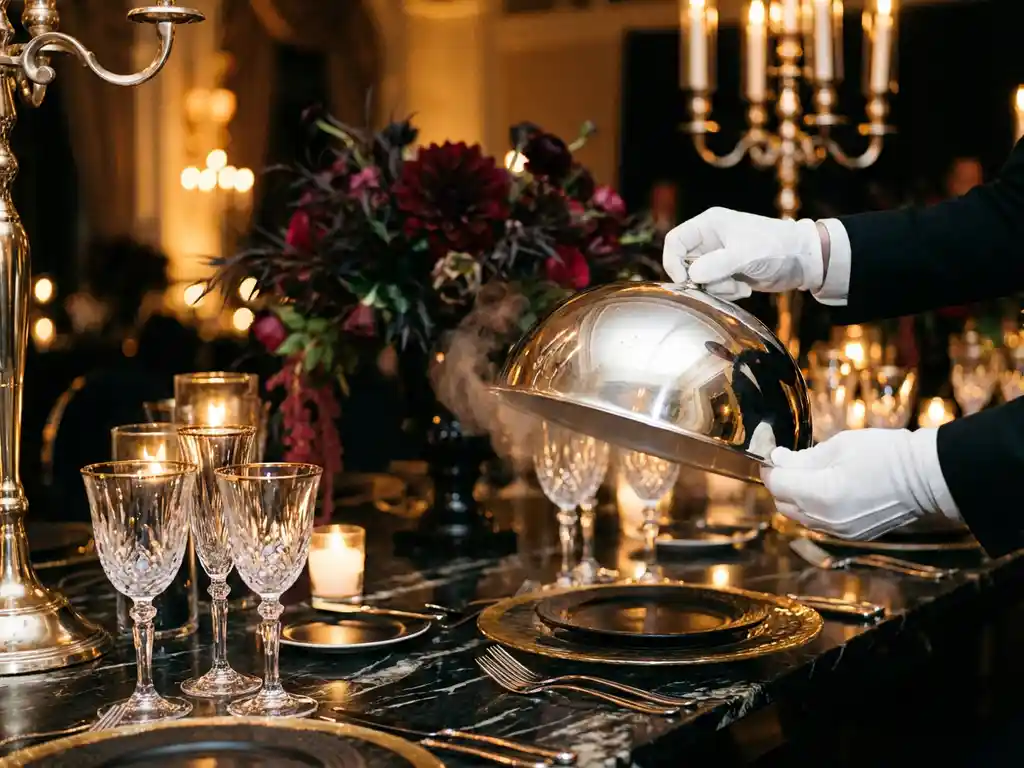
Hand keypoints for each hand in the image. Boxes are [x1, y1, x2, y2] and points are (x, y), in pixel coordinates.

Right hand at [662, 207, 824, 300]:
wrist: (802, 260)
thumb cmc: (777, 247)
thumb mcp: (746, 253)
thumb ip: (717, 264)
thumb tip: (692, 276)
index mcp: (709, 224)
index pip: (675, 241)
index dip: (674, 262)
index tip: (687, 281)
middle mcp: (709, 240)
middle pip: (684, 264)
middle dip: (701, 280)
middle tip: (721, 285)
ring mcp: (717, 257)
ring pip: (699, 280)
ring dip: (717, 289)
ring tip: (739, 285)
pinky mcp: (726, 273)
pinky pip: (713, 288)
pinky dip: (726, 293)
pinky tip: (744, 287)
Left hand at [761, 428, 959, 539]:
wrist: (928, 477)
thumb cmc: (885, 454)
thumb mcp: (839, 446)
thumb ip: (804, 457)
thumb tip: (778, 460)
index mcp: (820, 495)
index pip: (776, 484)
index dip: (771, 467)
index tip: (774, 453)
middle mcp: (826, 520)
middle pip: (783, 504)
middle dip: (781, 483)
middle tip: (790, 461)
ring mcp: (839, 531)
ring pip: (800, 516)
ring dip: (796, 497)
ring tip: (811, 473)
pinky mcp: (852, 534)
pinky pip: (819, 523)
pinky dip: (814, 507)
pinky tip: (828, 488)